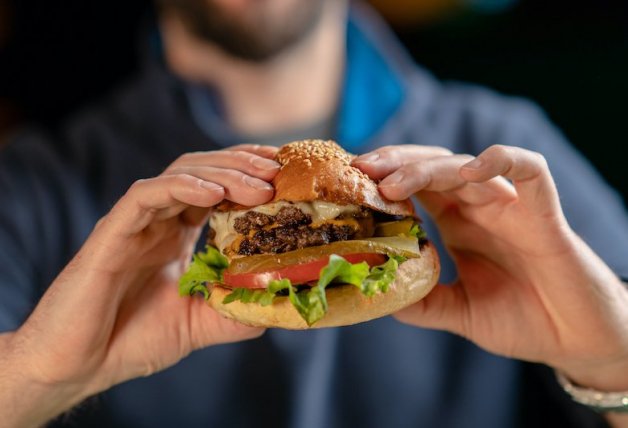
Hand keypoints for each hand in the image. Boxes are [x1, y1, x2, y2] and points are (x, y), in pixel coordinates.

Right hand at [0, 144, 279, 425]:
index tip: (284, 173)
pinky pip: (147, 195)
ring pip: (179, 174)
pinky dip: (182, 187)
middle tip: (279, 169)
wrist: (79, 364)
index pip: (216, 188)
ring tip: (259, 183)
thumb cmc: (132, 340)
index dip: (249, 175)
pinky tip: (214, 192)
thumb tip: (278, 303)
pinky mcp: (112, 231)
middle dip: (244, 165)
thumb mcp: (198, 324)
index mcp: (177, 235)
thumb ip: (235, 312)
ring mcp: (136, 222)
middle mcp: (159, 221)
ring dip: (222, 172)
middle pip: (204, 172)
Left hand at [353, 145, 627, 390]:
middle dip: (395, 163)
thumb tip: (376, 292)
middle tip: (359, 170)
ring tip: (394, 182)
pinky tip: (471, 169)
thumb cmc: (523, 320)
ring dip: (428, 167)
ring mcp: (510, 205)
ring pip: (466, 165)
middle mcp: (479, 207)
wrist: (576, 341)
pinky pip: (528, 170)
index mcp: (457, 223)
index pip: (414, 187)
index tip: (348, 184)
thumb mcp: (461, 313)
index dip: (382, 180)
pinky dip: (502, 160)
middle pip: (432, 166)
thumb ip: (423, 302)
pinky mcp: (543, 212)